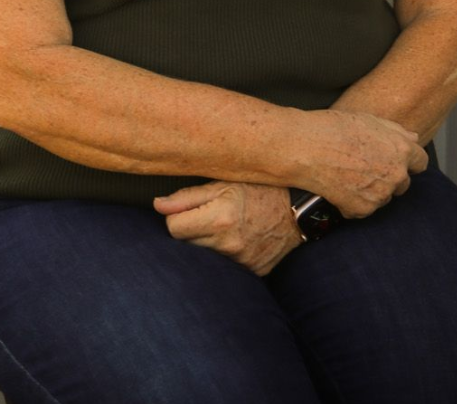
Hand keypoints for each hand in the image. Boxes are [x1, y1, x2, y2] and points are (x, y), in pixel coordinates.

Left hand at [154, 181, 302, 275]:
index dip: (176, 216)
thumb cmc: (260, 188)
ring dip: (208, 242)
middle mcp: (229, 244)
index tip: (188, 209)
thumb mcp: (223, 183)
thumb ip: (188, 196)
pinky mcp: (253, 272)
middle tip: (208, 214)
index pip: (173, 228)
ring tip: (226, 225)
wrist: (300, 208)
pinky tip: (239, 238)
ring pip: (205, 256)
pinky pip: (227, 265)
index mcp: (219, 218)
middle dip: (191, 229)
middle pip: (187, 244)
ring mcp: (242, 262)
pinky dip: (227, 253)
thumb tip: (157, 205)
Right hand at [302, 109, 428, 218]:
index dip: (408, 160)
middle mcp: (395, 175)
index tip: (397, 160)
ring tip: (347, 175)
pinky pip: (363, 209)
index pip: (421, 162)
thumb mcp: (368, 119)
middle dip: (389, 177)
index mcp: (401, 150)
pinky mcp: (362, 210)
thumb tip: (413, 137)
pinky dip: (352, 202)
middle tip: (365, 167)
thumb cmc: (332, 128)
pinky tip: (338, 187)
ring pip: (383, 197)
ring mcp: (380, 195)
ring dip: (372, 190)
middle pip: (403, 183)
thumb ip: (395, 130)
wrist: (305, 148)